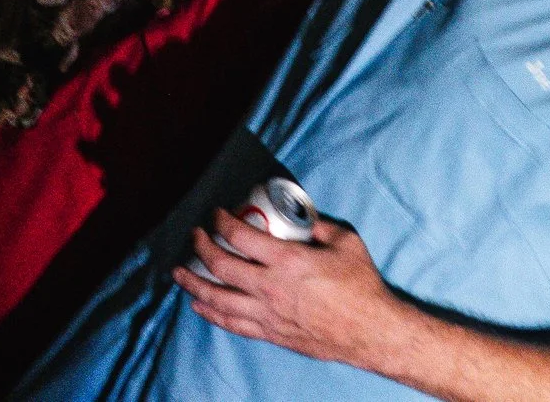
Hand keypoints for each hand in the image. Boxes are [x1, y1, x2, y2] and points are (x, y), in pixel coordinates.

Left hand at [173, 211, 396, 366]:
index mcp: (287, 261)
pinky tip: (200, 307)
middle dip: (202, 248)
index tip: (216, 214)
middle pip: (222, 267)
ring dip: (195, 284)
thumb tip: (303, 216)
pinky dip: (213, 314)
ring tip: (179, 273)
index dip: (222, 222)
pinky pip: (234, 324)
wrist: (371, 332)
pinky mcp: (273, 334)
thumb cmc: (360, 285)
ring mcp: (269, 315)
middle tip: (194, 236)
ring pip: (220, 299)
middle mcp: (271, 288)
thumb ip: (320, 225)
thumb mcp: (344, 241)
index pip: (241, 237)